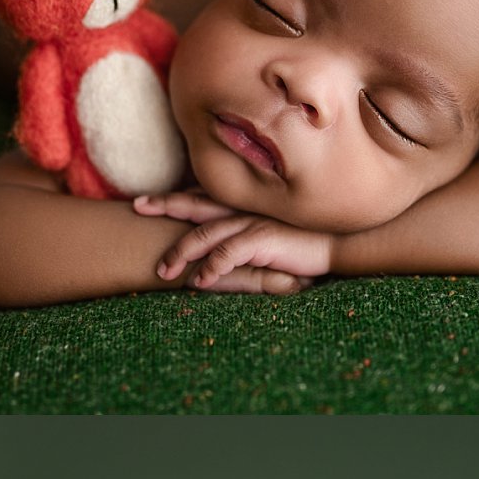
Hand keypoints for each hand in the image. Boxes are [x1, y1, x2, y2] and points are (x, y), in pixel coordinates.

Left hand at [134, 190, 331, 292]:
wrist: (341, 245)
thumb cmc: (308, 244)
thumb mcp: (272, 238)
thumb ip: (248, 238)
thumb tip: (226, 250)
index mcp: (245, 207)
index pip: (204, 197)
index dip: (176, 197)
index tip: (148, 200)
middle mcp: (245, 210)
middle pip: (196, 204)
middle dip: (165, 205)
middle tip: (137, 206)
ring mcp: (253, 223)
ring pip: (206, 233)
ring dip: (182, 252)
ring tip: (164, 272)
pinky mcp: (264, 239)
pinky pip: (230, 252)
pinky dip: (213, 267)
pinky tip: (201, 282)